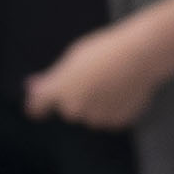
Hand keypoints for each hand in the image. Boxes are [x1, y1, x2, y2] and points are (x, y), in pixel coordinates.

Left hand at [24, 19, 162, 128]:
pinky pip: (110, 118)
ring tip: (110, 83)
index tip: (37, 108)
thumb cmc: (103, 51)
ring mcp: (96, 118)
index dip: (36, 107)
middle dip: (75, 99)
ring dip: (96, 105)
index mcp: (58, 90)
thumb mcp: (72, 59)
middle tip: (90, 81)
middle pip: (69, 110)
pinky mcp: (116, 122)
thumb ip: (53, 78)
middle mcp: (73, 109)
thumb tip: (34, 87)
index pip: (38, 107)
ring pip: (91, 116)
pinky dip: (113, 108)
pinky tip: (122, 90)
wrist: (139, 58)